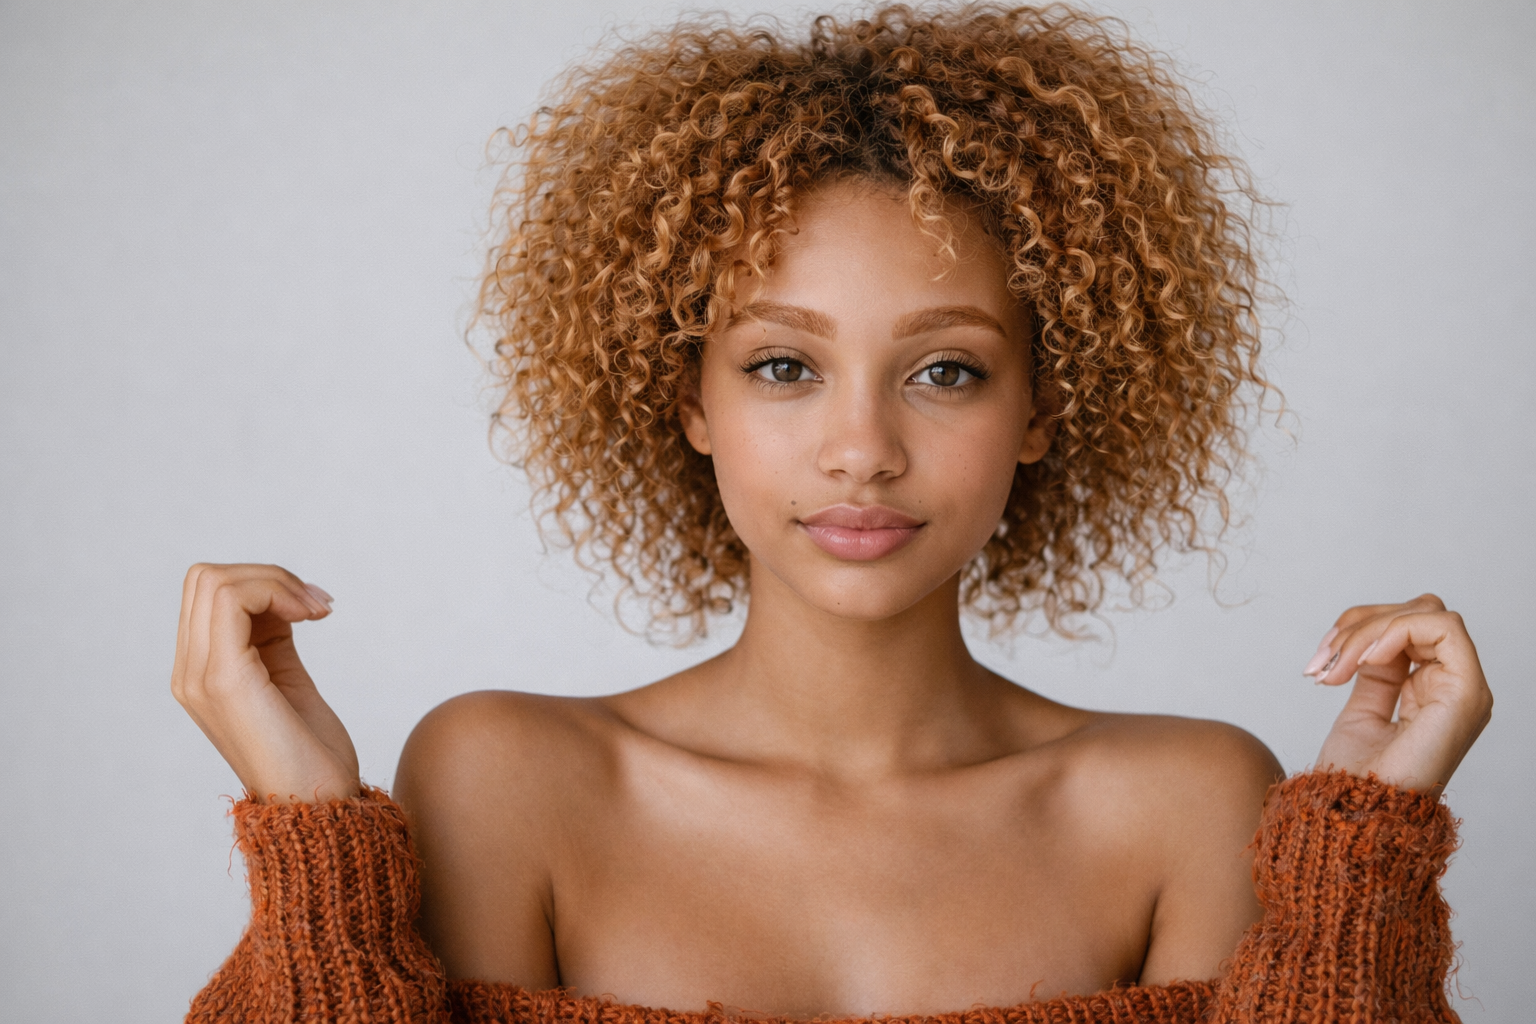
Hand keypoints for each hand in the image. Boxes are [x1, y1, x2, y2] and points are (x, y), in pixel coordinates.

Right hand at [171, 563, 359, 803]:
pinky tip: (313, 616)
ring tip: (317, 610)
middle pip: (205, 578)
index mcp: (201, 674)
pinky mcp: (224, 679)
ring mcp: (200, 677)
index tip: (313, 607)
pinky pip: (232, 600)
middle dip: (269, 577)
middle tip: (316, 605)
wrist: (321, 806)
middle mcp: (189, 674)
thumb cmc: (310, 752)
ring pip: (215, 581)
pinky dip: (278, 591)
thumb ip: (271, 637)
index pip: (208, 594)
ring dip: (277, 581)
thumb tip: (278, 594)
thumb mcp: (286, 678)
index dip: (263, 584)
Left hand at [1305, 594, 1491, 793]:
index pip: (1408, 625)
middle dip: (1361, 623)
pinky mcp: (1466, 694)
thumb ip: (1375, 670)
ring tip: (1334, 666)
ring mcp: (1464, 689)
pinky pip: (1442, 628)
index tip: (1321, 662)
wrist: (1354, 814)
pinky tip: (1363, 660)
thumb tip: (1369, 639)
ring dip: (1367, 629)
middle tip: (1324, 662)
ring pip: (1427, 612)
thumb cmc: (1354, 774)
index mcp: (1432, 689)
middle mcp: (1454, 685)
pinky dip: (1394, 631)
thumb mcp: (1362, 707)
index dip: (1359, 626)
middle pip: (1418, 611)